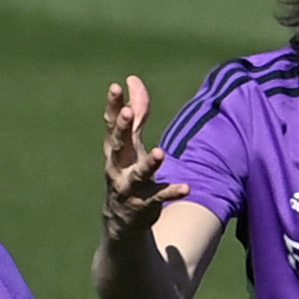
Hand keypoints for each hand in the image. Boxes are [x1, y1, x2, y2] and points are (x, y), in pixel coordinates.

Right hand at [102, 77, 188, 241]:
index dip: (114, 106)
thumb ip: (136, 112)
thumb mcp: (131, 142)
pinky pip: (159, 196)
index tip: (116, 87)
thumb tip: (133, 78)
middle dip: (122, 129)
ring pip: (138, 173)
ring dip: (148, 164)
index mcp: (115, 149)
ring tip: (160, 153)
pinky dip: (171, 191)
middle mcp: (117, 166)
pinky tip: (186, 187)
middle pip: (118, 145)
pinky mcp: (144, 204)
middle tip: (129, 113)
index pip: (112, 124)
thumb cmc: (127, 170)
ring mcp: (129, 187)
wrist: (121, 219)